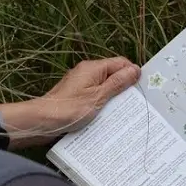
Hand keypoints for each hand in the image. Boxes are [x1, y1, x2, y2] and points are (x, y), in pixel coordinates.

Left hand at [0, 58, 139, 146]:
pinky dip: (103, 104)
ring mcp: (80, 84)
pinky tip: (108, 116)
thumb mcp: (98, 97)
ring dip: (114, 97)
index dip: (133, 73)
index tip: (143, 88)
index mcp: (93, 68)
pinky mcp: (76, 96)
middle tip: (138, 102)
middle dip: (125, 87)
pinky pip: (95, 96)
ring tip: (125, 111)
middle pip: (113, 75)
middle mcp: (87, 73)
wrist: (41, 121)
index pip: (120, 63)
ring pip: (105, 87)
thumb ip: (117, 83)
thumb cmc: (69, 109)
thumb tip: (135, 70)